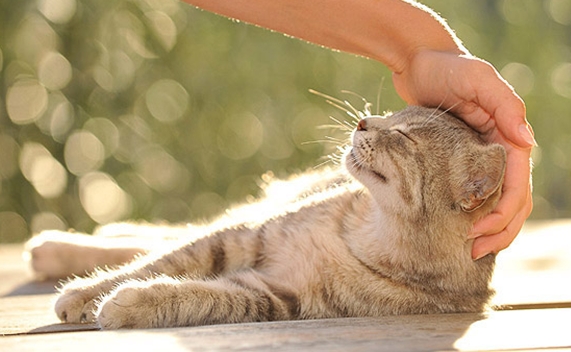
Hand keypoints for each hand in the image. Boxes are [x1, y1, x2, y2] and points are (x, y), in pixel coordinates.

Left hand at [392, 50, 534, 258]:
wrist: (420, 64)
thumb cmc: (449, 68)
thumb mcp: (478, 79)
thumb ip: (504, 105)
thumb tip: (526, 141)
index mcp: (508, 137)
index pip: (517, 184)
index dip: (504, 212)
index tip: (478, 231)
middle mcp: (499, 151)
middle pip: (513, 200)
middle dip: (500, 230)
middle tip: (473, 252)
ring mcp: (480, 157)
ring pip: (496, 202)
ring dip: (490, 229)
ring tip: (470, 250)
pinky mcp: (459, 160)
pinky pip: (473, 193)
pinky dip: (473, 214)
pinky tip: (459, 230)